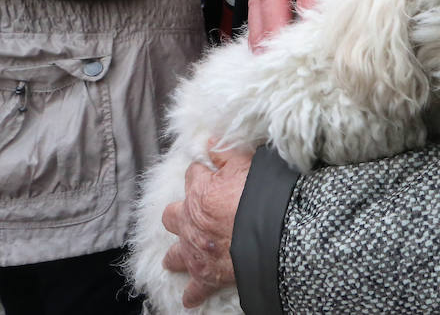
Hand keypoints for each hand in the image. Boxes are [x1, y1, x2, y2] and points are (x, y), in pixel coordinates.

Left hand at [161, 145, 251, 308]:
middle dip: (178, 213)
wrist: (268, 232)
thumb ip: (225, 152)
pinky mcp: (205, 275)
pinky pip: (194, 289)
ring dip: (177, 254)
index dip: (202, 172)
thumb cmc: (258, 195)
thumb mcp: (245, 163)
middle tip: (190, 213)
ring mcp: (195, 250)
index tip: (210, 173)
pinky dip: (193, 294)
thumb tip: (208, 141)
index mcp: (199, 191)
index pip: (193, 175)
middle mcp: (190, 221)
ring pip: (174, 254)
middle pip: (172, 215)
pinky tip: (191, 297)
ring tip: (178, 257)